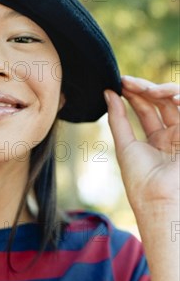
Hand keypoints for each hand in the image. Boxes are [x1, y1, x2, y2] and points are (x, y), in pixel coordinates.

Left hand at [105, 76, 179, 211]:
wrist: (157, 198)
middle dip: (144, 88)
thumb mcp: (124, 145)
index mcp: (156, 141)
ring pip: (175, 101)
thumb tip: (107, 93)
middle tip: (127, 82)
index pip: (146, 110)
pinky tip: (165, 95)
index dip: (135, 94)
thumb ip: (118, 119)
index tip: (119, 83)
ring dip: (159, 90)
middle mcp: (172, 136)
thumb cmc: (139, 178)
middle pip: (160, 102)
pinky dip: (178, 98)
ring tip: (142, 88)